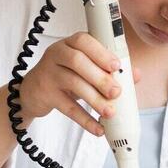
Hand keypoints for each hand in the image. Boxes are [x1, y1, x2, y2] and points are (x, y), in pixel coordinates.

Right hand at [17, 32, 140, 134]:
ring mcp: (48, 73)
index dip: (101, 52)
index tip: (117, 66)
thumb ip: (110, 70)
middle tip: (116, 92)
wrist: (32, 92)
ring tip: (110, 112)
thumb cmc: (65, 75)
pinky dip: (84, 119)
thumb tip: (136, 74)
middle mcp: (56, 54)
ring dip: (94, 99)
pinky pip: (66, 107)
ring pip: (73, 83)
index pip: (83, 40)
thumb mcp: (86, 69)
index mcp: (70, 43)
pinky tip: (98, 128)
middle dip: (100, 78)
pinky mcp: (44, 94)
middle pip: (78, 62)